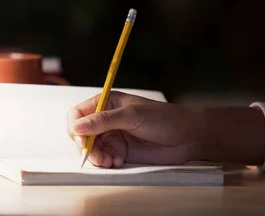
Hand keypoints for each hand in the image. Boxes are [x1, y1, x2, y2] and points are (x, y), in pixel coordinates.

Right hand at [67, 91, 206, 167]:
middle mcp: (107, 119)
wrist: (188, 137)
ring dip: (96, 157)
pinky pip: (104, 158)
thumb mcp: (132, 116)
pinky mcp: (121, 151)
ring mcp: (113, 136)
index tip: (81, 140)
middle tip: (96, 156)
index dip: (76, 127)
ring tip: (109, 161)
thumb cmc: (164, 118)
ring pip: (92, 148)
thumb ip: (104, 121)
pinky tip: (117, 162)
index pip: (79, 113)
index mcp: (107, 103)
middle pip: (82, 134)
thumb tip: (77, 126)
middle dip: (86, 146)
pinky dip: (106, 162)